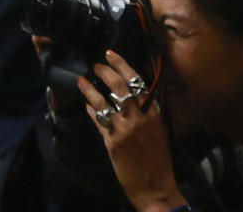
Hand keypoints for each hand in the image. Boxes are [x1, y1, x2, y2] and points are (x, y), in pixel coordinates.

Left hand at [75, 51, 180, 211]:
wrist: (156, 188)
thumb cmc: (159, 162)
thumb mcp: (160, 132)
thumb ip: (149, 113)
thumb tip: (137, 95)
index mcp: (154, 114)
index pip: (139, 82)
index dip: (123, 65)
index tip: (112, 55)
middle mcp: (140, 118)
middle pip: (120, 86)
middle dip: (106, 71)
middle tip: (96, 64)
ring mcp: (125, 130)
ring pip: (104, 100)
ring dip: (91, 88)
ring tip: (82, 79)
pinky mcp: (112, 142)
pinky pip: (98, 120)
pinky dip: (91, 110)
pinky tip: (86, 105)